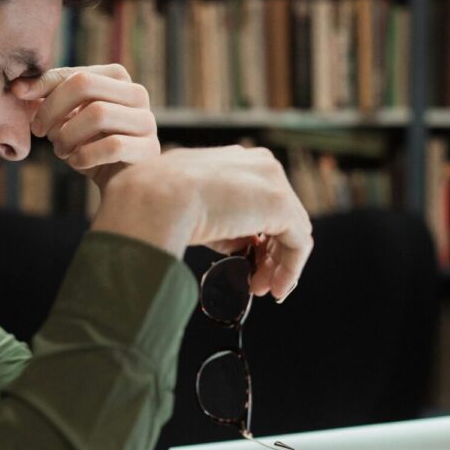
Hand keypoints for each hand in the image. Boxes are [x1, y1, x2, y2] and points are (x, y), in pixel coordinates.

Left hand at [11, 64, 159, 191]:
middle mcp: (137, 94)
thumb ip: (49, 98)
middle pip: (85, 85)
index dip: (43, 85)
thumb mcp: (67, 118)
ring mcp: (146, 121)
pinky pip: (112, 146)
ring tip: (61, 151)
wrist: (119, 184)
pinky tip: (77, 163)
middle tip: (39, 131)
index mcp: (117, 79)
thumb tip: (17, 88)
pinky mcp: (149, 149)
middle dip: (53, 108)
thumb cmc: (90, 146)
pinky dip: (86, 156)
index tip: (17, 95)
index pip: (75, 73)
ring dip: (68, 136)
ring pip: (98, 113)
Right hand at [94, 145, 312, 301]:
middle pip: (279, 214)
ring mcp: (271, 181)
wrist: (152, 199)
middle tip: (256, 282)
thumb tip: (234, 246)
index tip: (243, 261)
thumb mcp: (184, 206)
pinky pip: (298, 243)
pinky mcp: (280, 205)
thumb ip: (214, 221)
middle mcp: (257, 163)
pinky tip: (276, 289)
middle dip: (269, 251)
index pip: (257, 199)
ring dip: (279, 264)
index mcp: (232, 159)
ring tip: (262, 290)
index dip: (254, 234)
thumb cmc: (152, 204)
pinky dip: (290, 269)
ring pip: (291, 229)